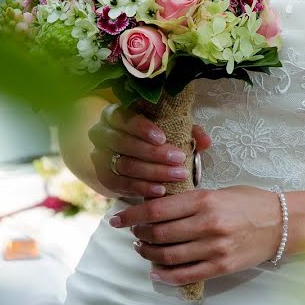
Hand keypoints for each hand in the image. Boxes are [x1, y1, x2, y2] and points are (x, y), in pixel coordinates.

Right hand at [89, 103, 210, 198]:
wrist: (128, 157)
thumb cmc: (152, 139)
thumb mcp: (170, 130)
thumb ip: (187, 132)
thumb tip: (205, 140)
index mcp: (115, 114)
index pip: (123, 117)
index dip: (142, 128)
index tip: (163, 138)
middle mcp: (101, 133)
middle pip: (123, 143)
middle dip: (153, 154)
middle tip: (179, 160)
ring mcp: (99, 156)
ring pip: (123, 165)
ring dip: (153, 172)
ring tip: (176, 176)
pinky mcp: (103, 177)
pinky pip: (121, 184)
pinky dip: (142, 188)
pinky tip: (160, 190)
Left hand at [108, 187, 283, 284]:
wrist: (283, 223)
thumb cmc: (249, 202)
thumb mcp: (218, 191)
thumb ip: (189, 200)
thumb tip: (155, 206)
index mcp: (204, 200)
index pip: (157, 209)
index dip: (131, 215)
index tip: (117, 218)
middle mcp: (207, 224)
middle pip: (158, 233)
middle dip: (138, 234)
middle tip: (133, 233)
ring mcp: (214, 247)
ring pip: (168, 255)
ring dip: (148, 253)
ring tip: (142, 248)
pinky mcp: (221, 266)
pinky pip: (185, 275)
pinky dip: (165, 275)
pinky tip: (155, 272)